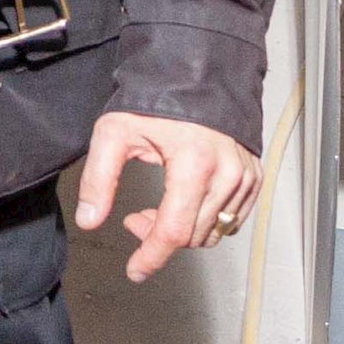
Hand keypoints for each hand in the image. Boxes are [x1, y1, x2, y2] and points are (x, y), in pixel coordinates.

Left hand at [74, 110, 263, 283]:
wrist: (196, 72)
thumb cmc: (156, 97)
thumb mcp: (114, 132)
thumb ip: (99, 178)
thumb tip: (89, 220)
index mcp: (195, 163)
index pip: (175, 230)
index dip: (151, 256)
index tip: (135, 270)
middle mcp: (228, 173)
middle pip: (193, 235)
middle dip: (157, 236)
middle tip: (133, 218)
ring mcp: (246, 177)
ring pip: (214, 232)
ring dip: (181, 230)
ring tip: (155, 210)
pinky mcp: (255, 178)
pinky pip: (232, 220)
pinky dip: (205, 221)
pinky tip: (182, 204)